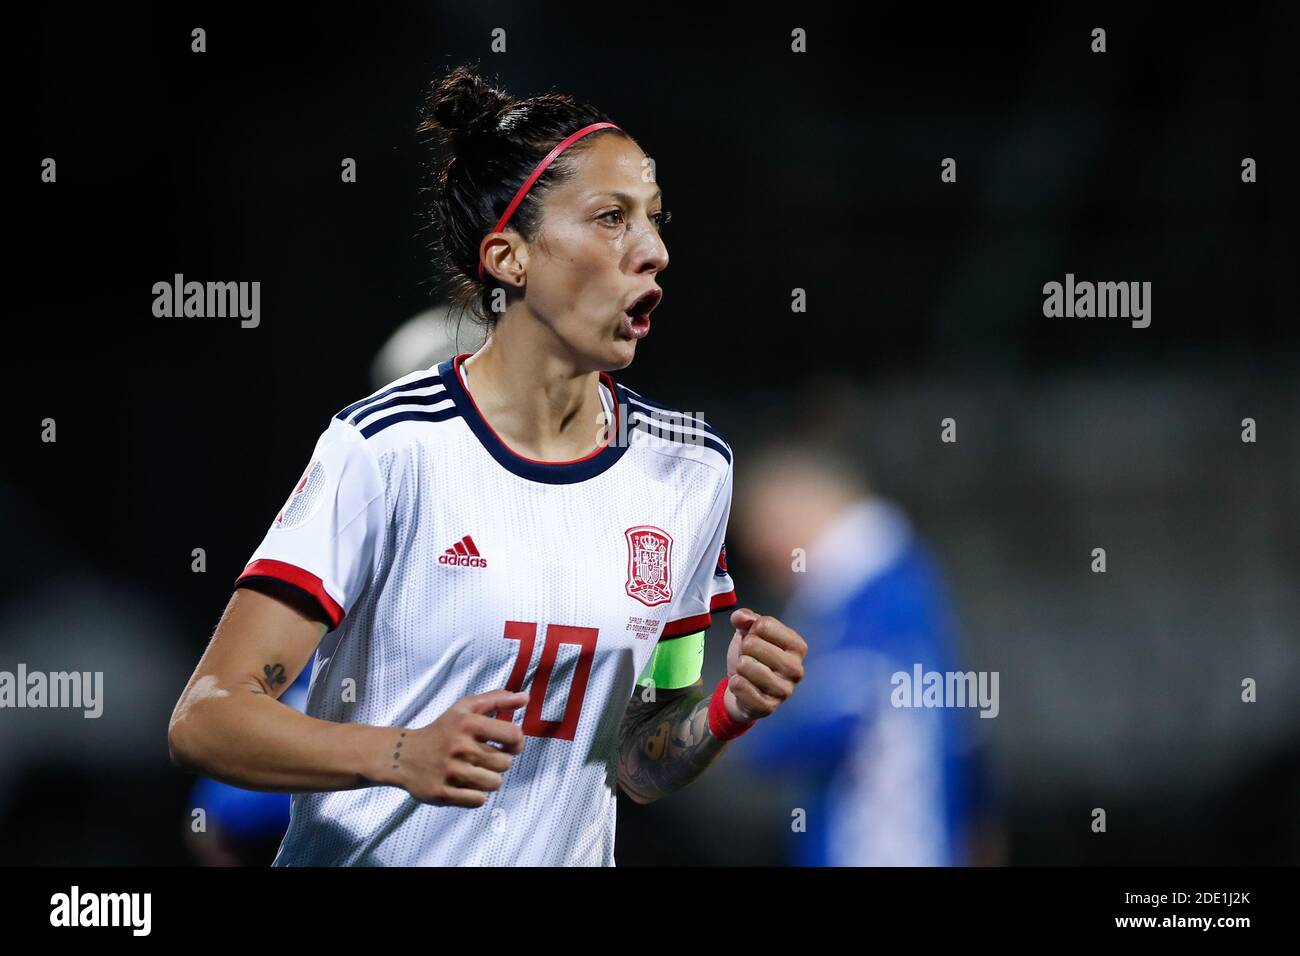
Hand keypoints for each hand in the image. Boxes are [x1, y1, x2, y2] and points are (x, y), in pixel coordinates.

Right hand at [391, 688, 527, 807]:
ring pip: (494, 783)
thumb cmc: (441, 730)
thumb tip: (525, 698)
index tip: (508, 744)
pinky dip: (475, 795)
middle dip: (499, 762)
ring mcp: (450, 771)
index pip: (513, 735)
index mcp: (467, 723)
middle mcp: (459, 746)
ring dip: (488, 779)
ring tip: (475, 771)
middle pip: (505, 763)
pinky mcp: (442, 793)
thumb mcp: (465, 708)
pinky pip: (478, 800)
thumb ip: (496, 700)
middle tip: (484, 758)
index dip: (517, 742)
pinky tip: (464, 784)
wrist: (403, 755)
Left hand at [723, 608, 806, 722]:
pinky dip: (734, 683)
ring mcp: (785, 690)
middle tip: (748, 658)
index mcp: (797, 646)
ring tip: (745, 672)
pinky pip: (740, 686)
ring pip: (745, 665)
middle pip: (753, 643)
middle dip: (743, 648)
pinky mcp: (769, 707)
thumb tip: (741, 617)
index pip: (764, 624)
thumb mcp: (748, 633)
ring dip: (738, 667)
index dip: (751, 630)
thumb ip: (746, 619)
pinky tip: (742, 685)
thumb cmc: (752, 659)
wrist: (741, 690)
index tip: (755, 641)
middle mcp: (796, 669)